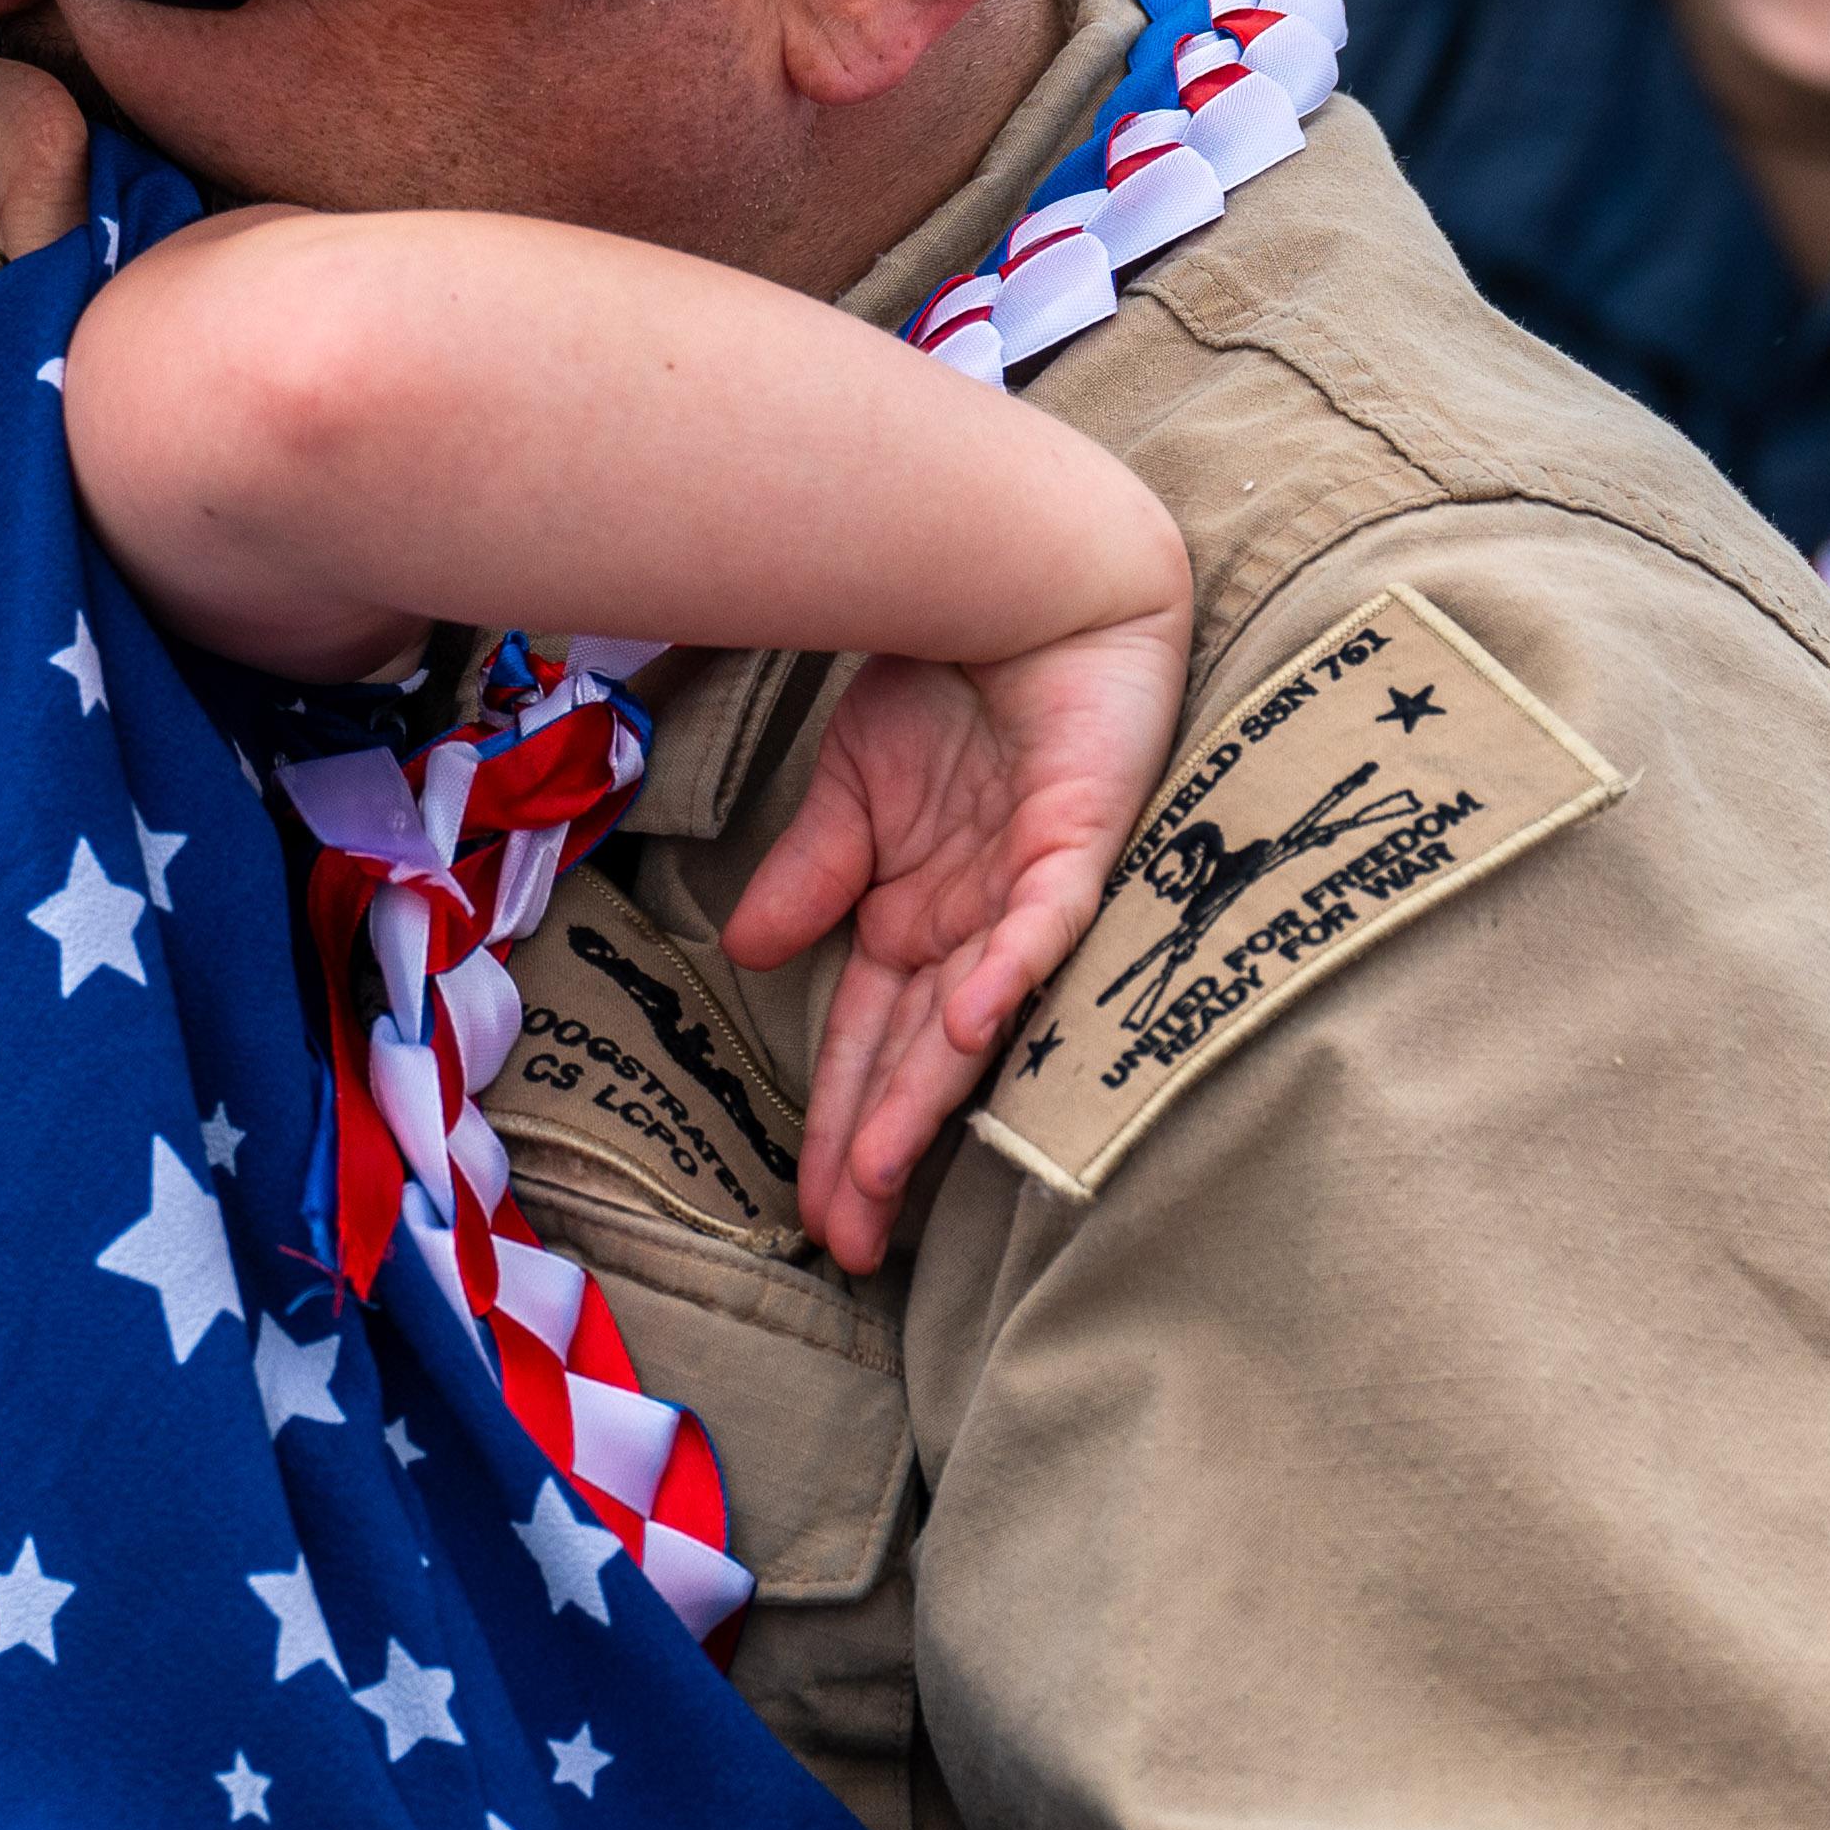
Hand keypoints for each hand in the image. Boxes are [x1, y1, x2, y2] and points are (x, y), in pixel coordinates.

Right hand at [718, 591, 1189, 1271]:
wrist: (1024, 584)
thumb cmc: (950, 686)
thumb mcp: (850, 792)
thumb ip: (812, 874)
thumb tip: (752, 953)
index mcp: (916, 923)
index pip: (870, 1047)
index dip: (840, 1127)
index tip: (815, 1216)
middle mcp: (972, 927)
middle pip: (918, 1061)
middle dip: (879, 1153)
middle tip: (851, 1244)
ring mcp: (1027, 894)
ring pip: (977, 1019)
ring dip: (927, 1096)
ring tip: (883, 1174)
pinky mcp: (1078, 845)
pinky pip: (1046, 922)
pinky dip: (1007, 973)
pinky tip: (966, 1026)